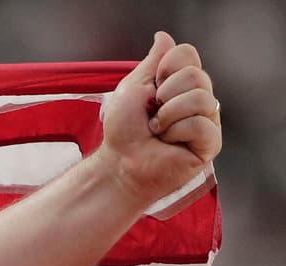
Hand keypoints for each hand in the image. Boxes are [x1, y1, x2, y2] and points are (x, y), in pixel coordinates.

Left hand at [98, 31, 221, 203]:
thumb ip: (152, 61)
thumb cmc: (123, 130)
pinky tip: (169, 142)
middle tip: (153, 113)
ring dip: (169, 114)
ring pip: (201, 97)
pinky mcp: (210, 143)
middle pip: (196, 75)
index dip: (164, 69)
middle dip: (165, 94)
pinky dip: (177, 131)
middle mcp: (198, 98)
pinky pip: (201, 123)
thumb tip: (163, 37)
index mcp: (182, 83)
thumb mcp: (133, 87)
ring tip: (158, 129)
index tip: (150, 90)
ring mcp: (207, 120)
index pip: (188, 54)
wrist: (119, 163)